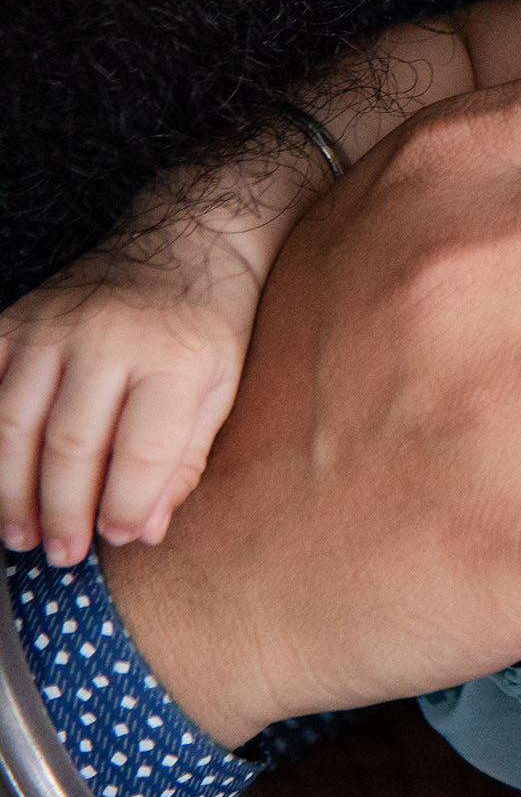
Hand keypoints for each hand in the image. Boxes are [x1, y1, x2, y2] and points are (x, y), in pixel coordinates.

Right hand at [0, 249, 257, 563]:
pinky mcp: (15, 320)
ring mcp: (53, 327)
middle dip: (61, 511)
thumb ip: (185, 460)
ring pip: (12, 424)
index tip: (116, 539)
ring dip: (10, 491)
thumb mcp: (223, 388)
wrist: (186, 242)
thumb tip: (143, 532)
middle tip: (61, 555)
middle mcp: (107, 339)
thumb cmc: (209, 324)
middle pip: (68, 444)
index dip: (123, 506)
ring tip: (20, 536)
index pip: (140, 451)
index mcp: (174, 357)